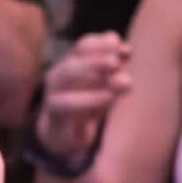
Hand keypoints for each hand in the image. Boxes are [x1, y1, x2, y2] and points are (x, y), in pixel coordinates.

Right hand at [31, 29, 127, 166]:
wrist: (63, 136)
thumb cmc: (86, 105)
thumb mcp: (104, 88)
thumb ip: (115, 70)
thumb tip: (126, 50)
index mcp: (72, 63)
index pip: (84, 46)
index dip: (105, 46)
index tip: (128, 51)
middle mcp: (60, 74)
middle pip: (75, 58)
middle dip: (97, 57)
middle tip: (117, 61)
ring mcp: (53, 92)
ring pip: (67, 74)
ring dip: (92, 73)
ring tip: (118, 79)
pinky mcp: (53, 114)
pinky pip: (66, 103)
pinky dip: (88, 98)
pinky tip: (108, 96)